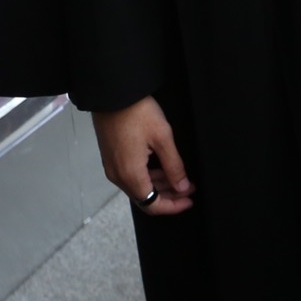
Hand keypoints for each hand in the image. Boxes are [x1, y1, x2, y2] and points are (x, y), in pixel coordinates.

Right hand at [91, 96, 192, 216]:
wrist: (112, 93)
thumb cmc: (137, 111)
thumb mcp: (162, 137)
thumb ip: (174, 166)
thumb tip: (182, 187)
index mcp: (130, 174)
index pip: (152, 205)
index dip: (173, 206)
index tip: (189, 199)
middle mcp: (117, 175)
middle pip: (145, 198)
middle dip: (168, 196)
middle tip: (188, 187)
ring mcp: (112, 166)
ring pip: (138, 187)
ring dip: (159, 186)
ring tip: (179, 176)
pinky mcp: (110, 157)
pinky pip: (130, 176)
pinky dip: (147, 177)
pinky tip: (161, 167)